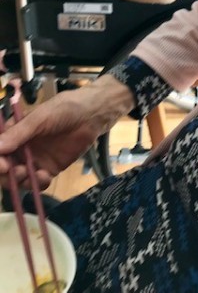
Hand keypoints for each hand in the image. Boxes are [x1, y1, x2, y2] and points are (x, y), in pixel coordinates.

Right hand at [0, 76, 135, 189]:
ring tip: (27, 173)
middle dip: (4, 173)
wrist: (92, 115)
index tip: (2, 164)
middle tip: (12, 170)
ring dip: (18, 180)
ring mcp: (35, 160)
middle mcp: (21, 148)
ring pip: (18, 178)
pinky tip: (44, 177)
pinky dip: (38, 183)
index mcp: (14, 133)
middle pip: (4, 167)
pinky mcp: (50, 169)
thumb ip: (19, 133)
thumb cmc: (65, 109)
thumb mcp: (40, 117)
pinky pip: (38, 182)